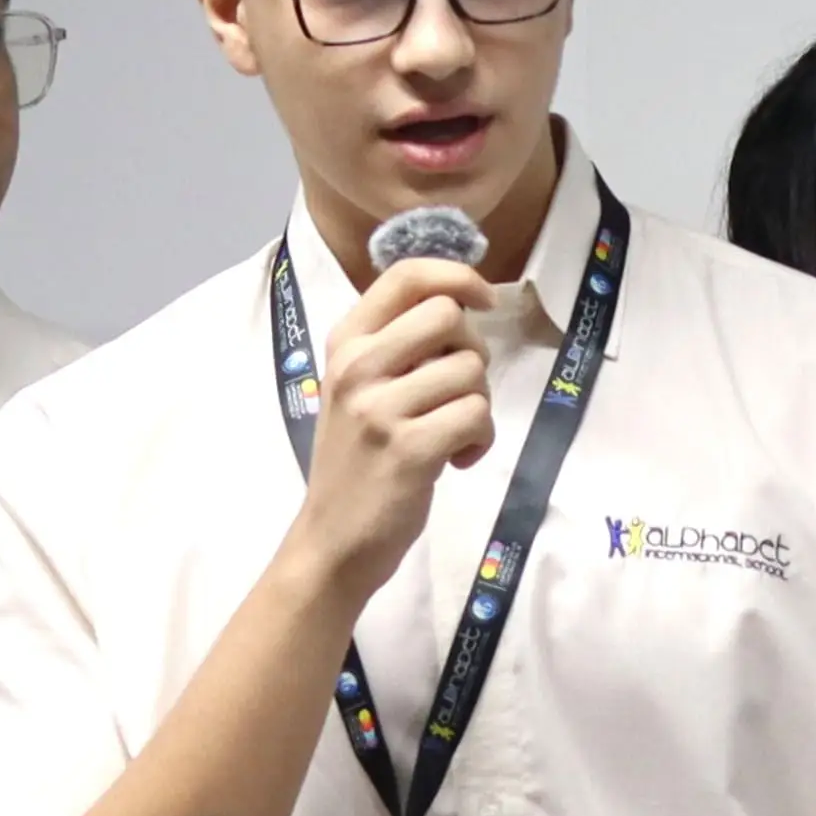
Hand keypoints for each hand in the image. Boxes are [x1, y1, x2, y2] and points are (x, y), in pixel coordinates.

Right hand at [283, 259, 497, 608]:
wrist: (332, 539)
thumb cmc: (357, 460)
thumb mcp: (359, 388)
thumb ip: (398, 345)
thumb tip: (461, 302)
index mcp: (346, 342)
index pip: (406, 276)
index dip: (458, 276)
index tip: (483, 301)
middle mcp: (357, 366)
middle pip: (449, 316)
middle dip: (473, 351)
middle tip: (457, 391)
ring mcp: (379, 408)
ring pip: (471, 371)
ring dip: (479, 405)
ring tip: (451, 434)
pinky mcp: (408, 449)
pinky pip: (476, 416)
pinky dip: (480, 440)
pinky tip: (456, 459)